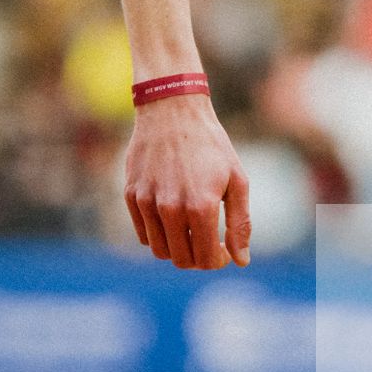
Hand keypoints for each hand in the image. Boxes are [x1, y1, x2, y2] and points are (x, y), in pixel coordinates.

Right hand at [123, 93, 251, 270]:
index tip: (223, 251)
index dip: (218, 261)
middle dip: (198, 258)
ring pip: (160, 250)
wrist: (173, 110)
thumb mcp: (236, 180)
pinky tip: (172, 216)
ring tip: (191, 230)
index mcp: (201, 206)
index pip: (207, 259)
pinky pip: (143, 233)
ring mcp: (147, 203)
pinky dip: (158, 233)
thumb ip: (240, 223)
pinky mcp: (131, 196)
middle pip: (182, 259)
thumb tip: (241, 260)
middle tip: (208, 242)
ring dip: (177, 248)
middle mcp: (170, 209)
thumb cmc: (211, 145)